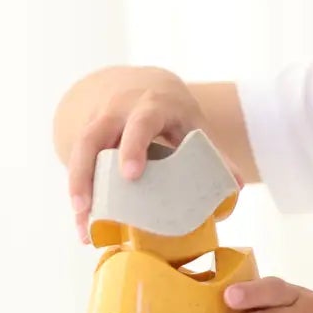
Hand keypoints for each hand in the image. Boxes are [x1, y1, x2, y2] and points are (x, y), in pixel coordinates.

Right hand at [65, 73, 242, 243]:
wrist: (142, 86)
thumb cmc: (172, 111)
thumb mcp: (194, 125)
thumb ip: (214, 154)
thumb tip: (236, 187)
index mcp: (151, 105)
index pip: (141, 122)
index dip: (134, 146)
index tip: (131, 175)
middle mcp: (117, 110)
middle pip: (93, 137)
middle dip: (86, 172)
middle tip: (87, 207)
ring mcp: (97, 122)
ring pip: (78, 152)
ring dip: (77, 189)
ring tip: (81, 226)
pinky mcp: (86, 137)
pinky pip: (76, 163)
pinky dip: (78, 193)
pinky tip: (82, 222)